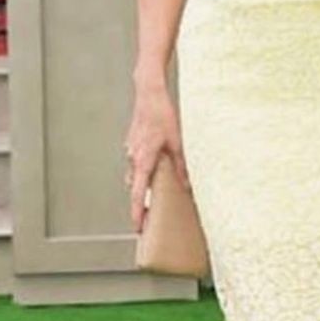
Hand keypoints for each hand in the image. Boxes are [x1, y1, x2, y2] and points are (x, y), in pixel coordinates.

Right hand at [123, 82, 190, 231]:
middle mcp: (133, 158)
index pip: (138, 194)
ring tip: (154, 194)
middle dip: (141, 202)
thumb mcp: (178, 142)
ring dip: (143, 185)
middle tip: (148, 217)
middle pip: (135, 187)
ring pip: (136, 174)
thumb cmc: (162, 115)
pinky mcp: (133, 143)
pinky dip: (144, 169)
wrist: (149, 93)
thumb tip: (187, 185)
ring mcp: (131, 150)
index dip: (138, 212)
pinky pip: (137, 162)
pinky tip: (155, 167)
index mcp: (143, 160)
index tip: (138, 227)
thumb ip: (182, 166)